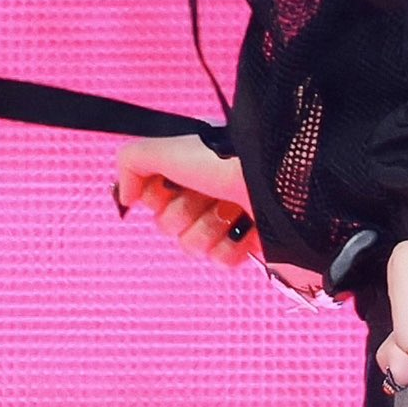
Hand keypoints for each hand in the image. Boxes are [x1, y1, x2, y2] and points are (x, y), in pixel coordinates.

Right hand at [114, 134, 262, 273]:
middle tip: (208, 193)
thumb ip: (133, 161)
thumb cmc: (228, 157)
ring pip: (192, 246)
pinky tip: (246, 228)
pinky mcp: (250, 239)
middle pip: (168, 225)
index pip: (153, 197)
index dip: (159, 195)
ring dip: (209, 229)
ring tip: (232, 209)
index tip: (173, 183)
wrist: (282, 175)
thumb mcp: (169, 145)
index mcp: (190, 165)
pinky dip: (232, 248)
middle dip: (186, 212)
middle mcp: (206, 188)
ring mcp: (229, 215)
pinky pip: (221, 262)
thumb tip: (125, 197)